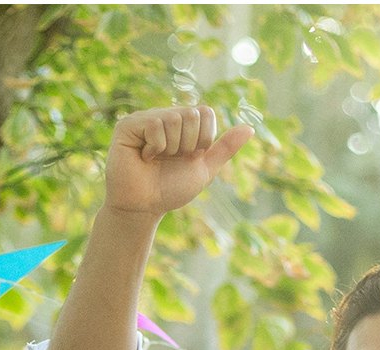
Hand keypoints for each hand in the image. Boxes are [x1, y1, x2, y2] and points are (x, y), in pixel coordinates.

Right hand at [105, 107, 251, 218]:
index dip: (204, 139)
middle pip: (192, 114)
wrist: (145, 206)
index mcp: (184, 125)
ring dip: (171, 148)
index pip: (206, 113)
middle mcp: (165, 117)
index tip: (190, 156)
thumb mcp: (204, 168)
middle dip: (188, 144)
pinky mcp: (129, 124)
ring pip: (174, 118)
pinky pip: (155, 124)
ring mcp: (147, 118)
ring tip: (157, 159)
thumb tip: (250, 128)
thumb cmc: (171, 189)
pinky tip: (145, 156)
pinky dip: (155, 147)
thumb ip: (225, 148)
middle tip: (172, 159)